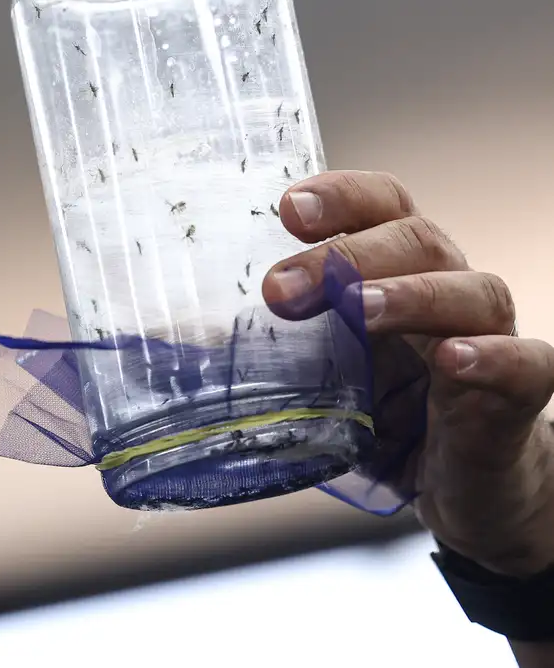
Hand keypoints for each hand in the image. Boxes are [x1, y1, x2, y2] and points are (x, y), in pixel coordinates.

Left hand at [262, 171, 553, 577]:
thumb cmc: (387, 426)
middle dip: (348, 255)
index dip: (341, 197)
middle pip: (418, 239)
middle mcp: (446, 296)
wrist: (468, 492)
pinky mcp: (518, 399)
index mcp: (395, 278)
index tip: (287, 206)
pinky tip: (451, 359)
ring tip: (361, 311)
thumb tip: (172, 350)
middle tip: (281, 289)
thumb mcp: (317, 387)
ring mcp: (488, 341)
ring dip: (411, 294)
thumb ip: (266, 361)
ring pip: (471, 291)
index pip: (381, 209)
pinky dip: (488, 357)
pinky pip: (523, 365)